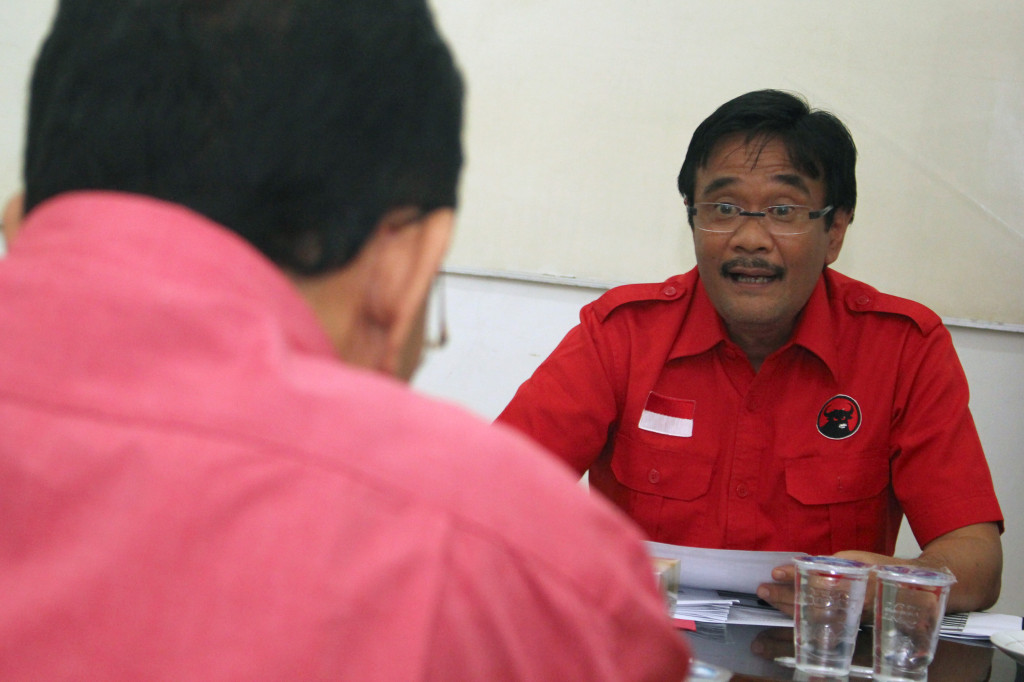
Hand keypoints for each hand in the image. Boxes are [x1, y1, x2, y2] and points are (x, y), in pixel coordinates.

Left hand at [757, 550, 891, 617]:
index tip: (774, 572)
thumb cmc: (877, 570)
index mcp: (853, 579)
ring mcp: (848, 617)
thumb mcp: (853, 560)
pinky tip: (782, 621)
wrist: (908, 591)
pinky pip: (819, 626)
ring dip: (786, 609)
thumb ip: (827, 564)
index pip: (817, 577)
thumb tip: (798, 565)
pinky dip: (799, 622)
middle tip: (763, 590)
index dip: (794, 575)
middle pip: (810, 600)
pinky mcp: (848, 627)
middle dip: (784, 596)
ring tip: (767, 600)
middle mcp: (851, 601)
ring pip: (812, 616)